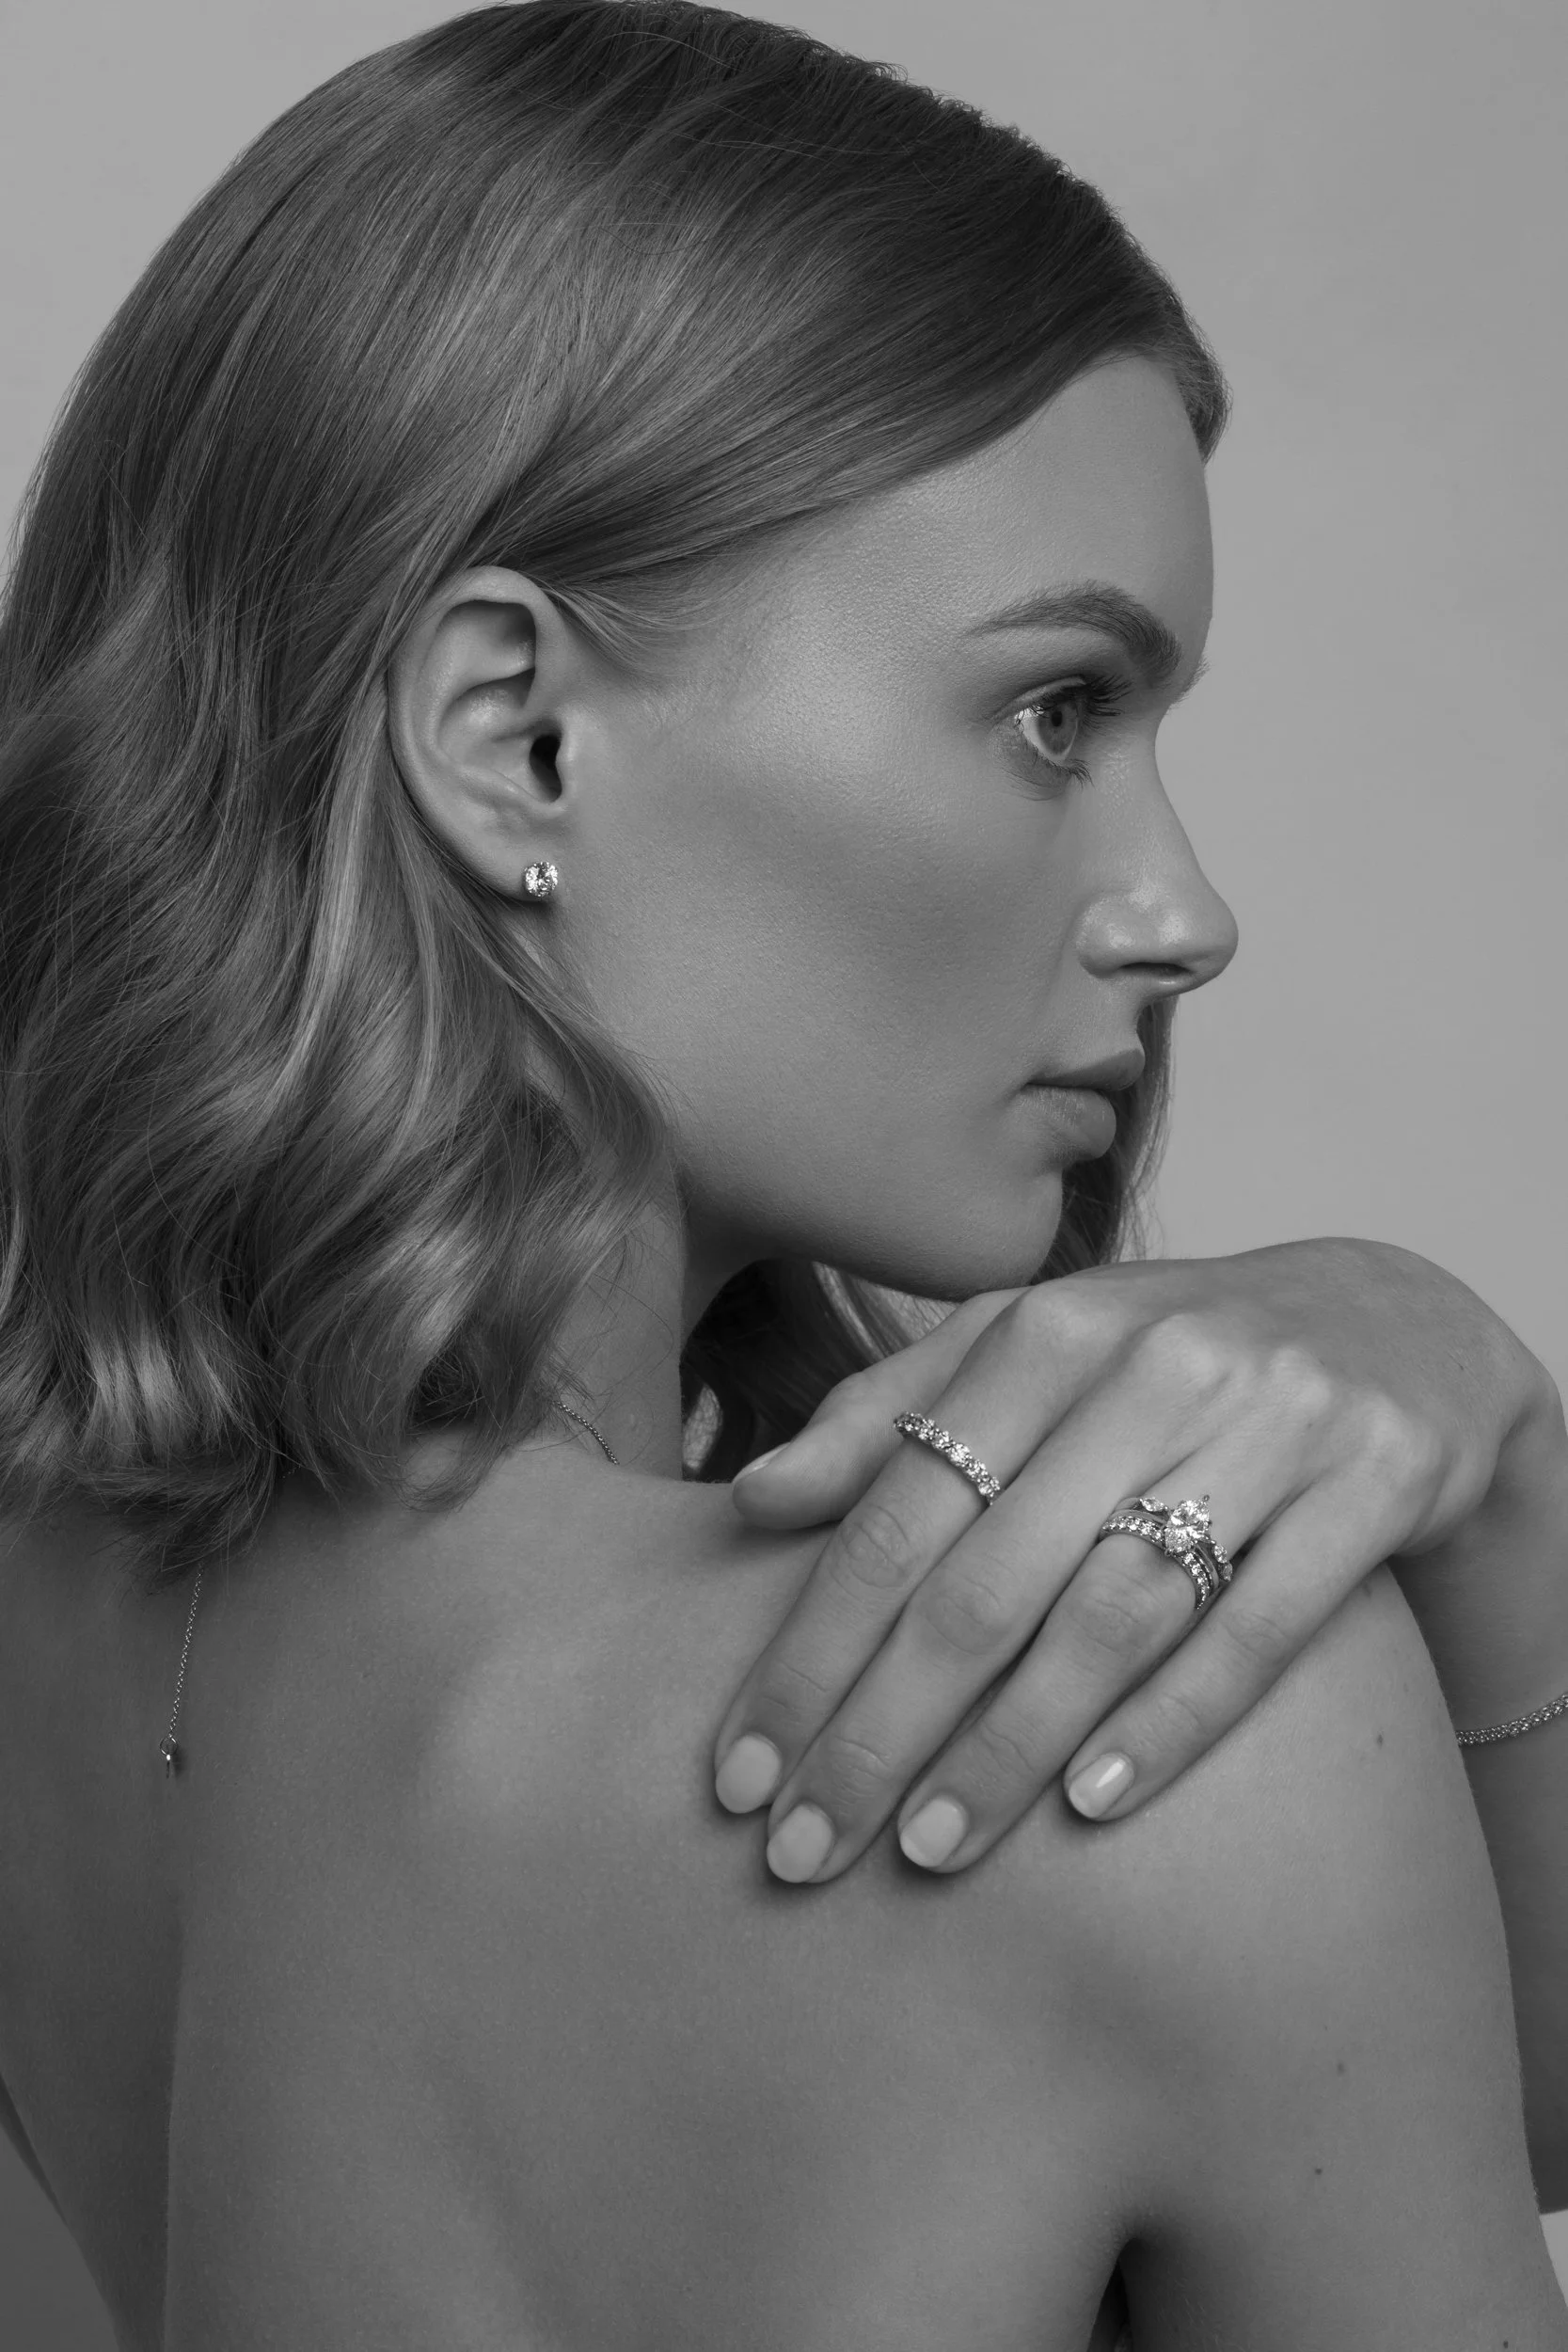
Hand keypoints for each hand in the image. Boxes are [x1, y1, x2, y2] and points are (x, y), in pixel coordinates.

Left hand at [713, 1238, 1553, 1881]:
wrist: (1396, 1326)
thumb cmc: (1165, 1358)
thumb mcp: (1027, 1351)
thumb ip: (889, 1415)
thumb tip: (749, 1499)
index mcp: (1045, 1330)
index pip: (897, 1511)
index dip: (809, 1650)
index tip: (738, 1775)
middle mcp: (1153, 1365)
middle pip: (986, 1580)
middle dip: (879, 1729)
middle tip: (802, 1848)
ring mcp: (1272, 1422)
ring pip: (1112, 1614)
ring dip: (1008, 1747)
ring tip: (926, 1852)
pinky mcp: (1374, 1482)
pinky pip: (1259, 1630)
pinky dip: (1170, 1722)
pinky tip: (1090, 1805)